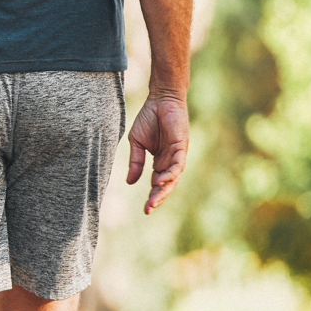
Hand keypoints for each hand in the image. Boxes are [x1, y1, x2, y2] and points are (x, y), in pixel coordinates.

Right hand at [126, 93, 187, 213]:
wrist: (159, 99)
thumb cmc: (148, 119)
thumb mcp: (136, 143)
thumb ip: (135, 162)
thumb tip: (130, 182)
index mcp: (160, 161)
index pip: (157, 183)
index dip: (152, 196)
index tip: (145, 210)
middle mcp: (170, 161)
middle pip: (166, 184)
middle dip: (158, 197)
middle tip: (149, 209)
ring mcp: (177, 154)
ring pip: (174, 177)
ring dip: (164, 189)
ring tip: (154, 199)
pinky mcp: (181, 146)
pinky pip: (178, 163)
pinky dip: (171, 173)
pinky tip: (161, 180)